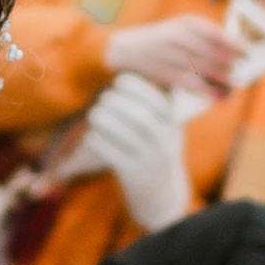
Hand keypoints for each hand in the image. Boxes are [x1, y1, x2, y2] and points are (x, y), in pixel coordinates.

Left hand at [80, 75, 192, 233]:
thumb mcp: (169, 128)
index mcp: (172, 126)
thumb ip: (162, 102)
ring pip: (127, 135)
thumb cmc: (158, 152)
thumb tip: (154, 68)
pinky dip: (99, 142)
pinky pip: (113, 154)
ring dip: (106, 120)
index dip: (137, 88)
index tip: (119, 81)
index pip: (158, 102)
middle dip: (119, 103)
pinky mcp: (133, 176)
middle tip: (103, 98)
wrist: (162, 196)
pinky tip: (92, 136)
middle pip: (142, 118)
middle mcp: (164, 143)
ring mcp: (149, 160)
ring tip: (94, 114)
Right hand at [104, 17, 238, 97]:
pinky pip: (191, 83)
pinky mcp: (165, 73)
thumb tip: (235, 50)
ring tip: (232, 86)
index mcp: (185, 23)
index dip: (234, 44)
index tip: (246, 53)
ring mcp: (170, 54)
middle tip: (237, 71)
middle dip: (228, 63)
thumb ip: (205, 37)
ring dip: (221, 78)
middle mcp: (178, 36)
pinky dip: (208, 91)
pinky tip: (220, 97)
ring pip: (203, 68)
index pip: (215, 33)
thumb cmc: (161, 40)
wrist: (124, 49)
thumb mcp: (180, 29)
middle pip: (211, 51)